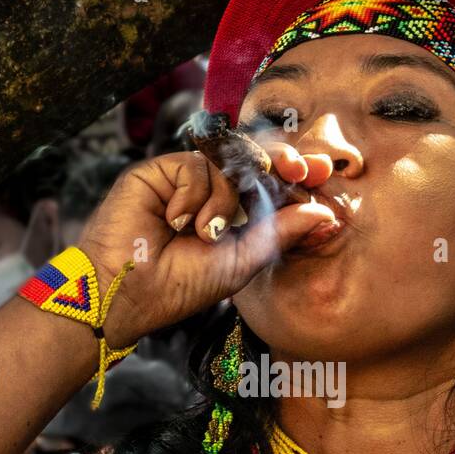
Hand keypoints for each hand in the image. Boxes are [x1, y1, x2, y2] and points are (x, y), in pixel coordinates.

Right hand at [75, 149, 336, 347]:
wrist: (129, 292)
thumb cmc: (179, 286)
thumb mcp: (242, 262)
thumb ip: (281, 233)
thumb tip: (325, 213)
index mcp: (234, 216)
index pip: (269, 184)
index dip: (295, 174)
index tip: (321, 171)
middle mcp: (210, 194)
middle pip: (252, 161)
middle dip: (279, 163)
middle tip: (299, 170)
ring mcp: (183, 181)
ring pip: (225, 166)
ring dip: (220, 203)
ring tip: (199, 234)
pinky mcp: (158, 171)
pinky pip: (194, 164)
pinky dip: (192, 195)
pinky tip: (174, 220)